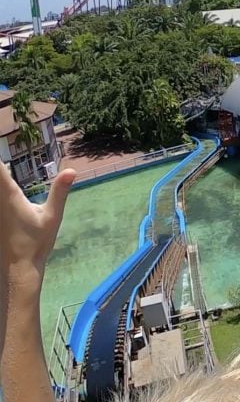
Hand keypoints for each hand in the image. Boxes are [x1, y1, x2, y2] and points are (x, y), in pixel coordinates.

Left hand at [0, 163, 74, 285]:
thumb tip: (71, 170)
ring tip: (6, 172)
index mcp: (8, 194)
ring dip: (0, 176)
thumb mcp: (52, 216)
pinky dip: (0, 187)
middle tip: (5, 153)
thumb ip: (60, 192)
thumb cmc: (36, 242)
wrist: (18, 266)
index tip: (3, 134)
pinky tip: (6, 188)